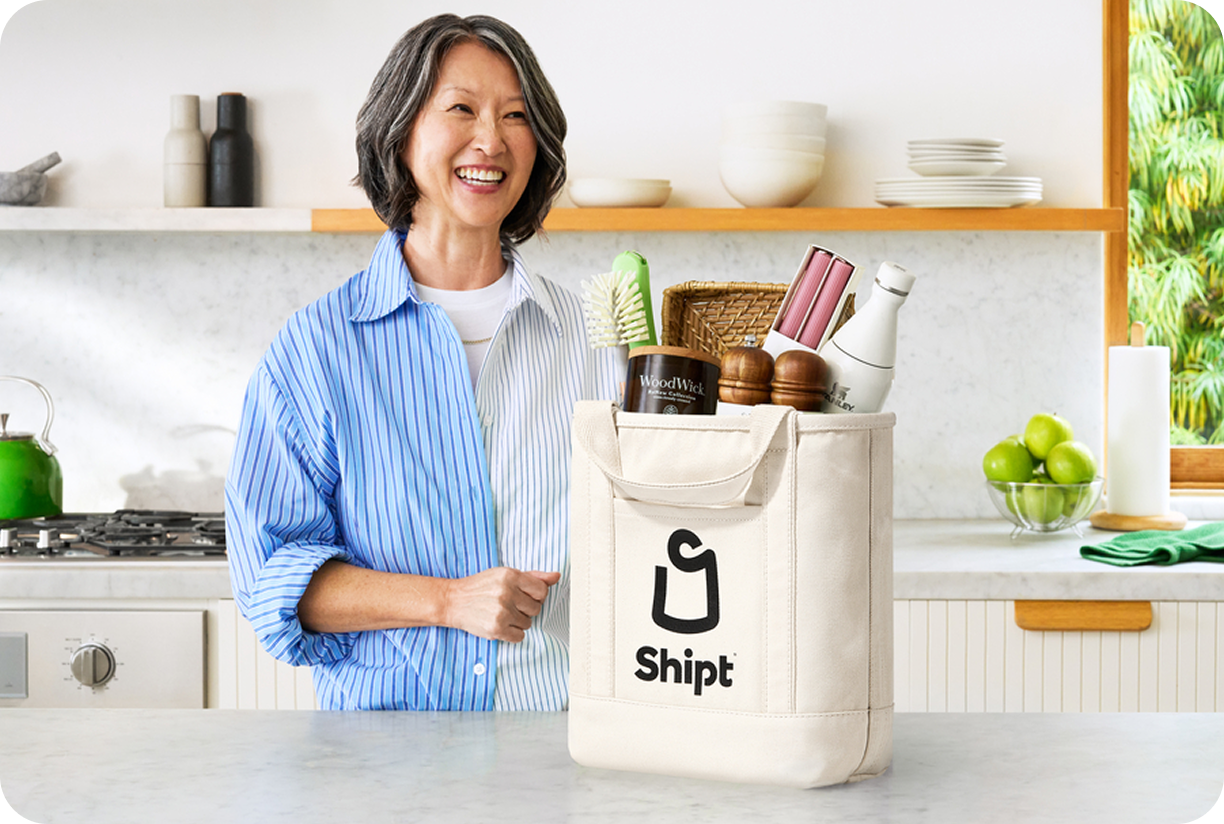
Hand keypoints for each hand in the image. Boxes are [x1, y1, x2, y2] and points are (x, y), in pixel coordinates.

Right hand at [441, 567, 560, 641]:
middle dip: (525, 609)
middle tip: (510, 605)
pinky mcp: (496, 628)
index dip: (536, 596)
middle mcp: (507, 592)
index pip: (542, 590)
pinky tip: (500, 624)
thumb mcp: (505, 575)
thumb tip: (556, 576)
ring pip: (528, 623)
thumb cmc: (481, 587)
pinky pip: (520, 636)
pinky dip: (512, 633)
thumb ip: (533, 576)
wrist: (453, 601)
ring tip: (502, 614)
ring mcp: (502, 611)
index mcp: (511, 575)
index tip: (525, 597)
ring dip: (518, 621)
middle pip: (536, 608)